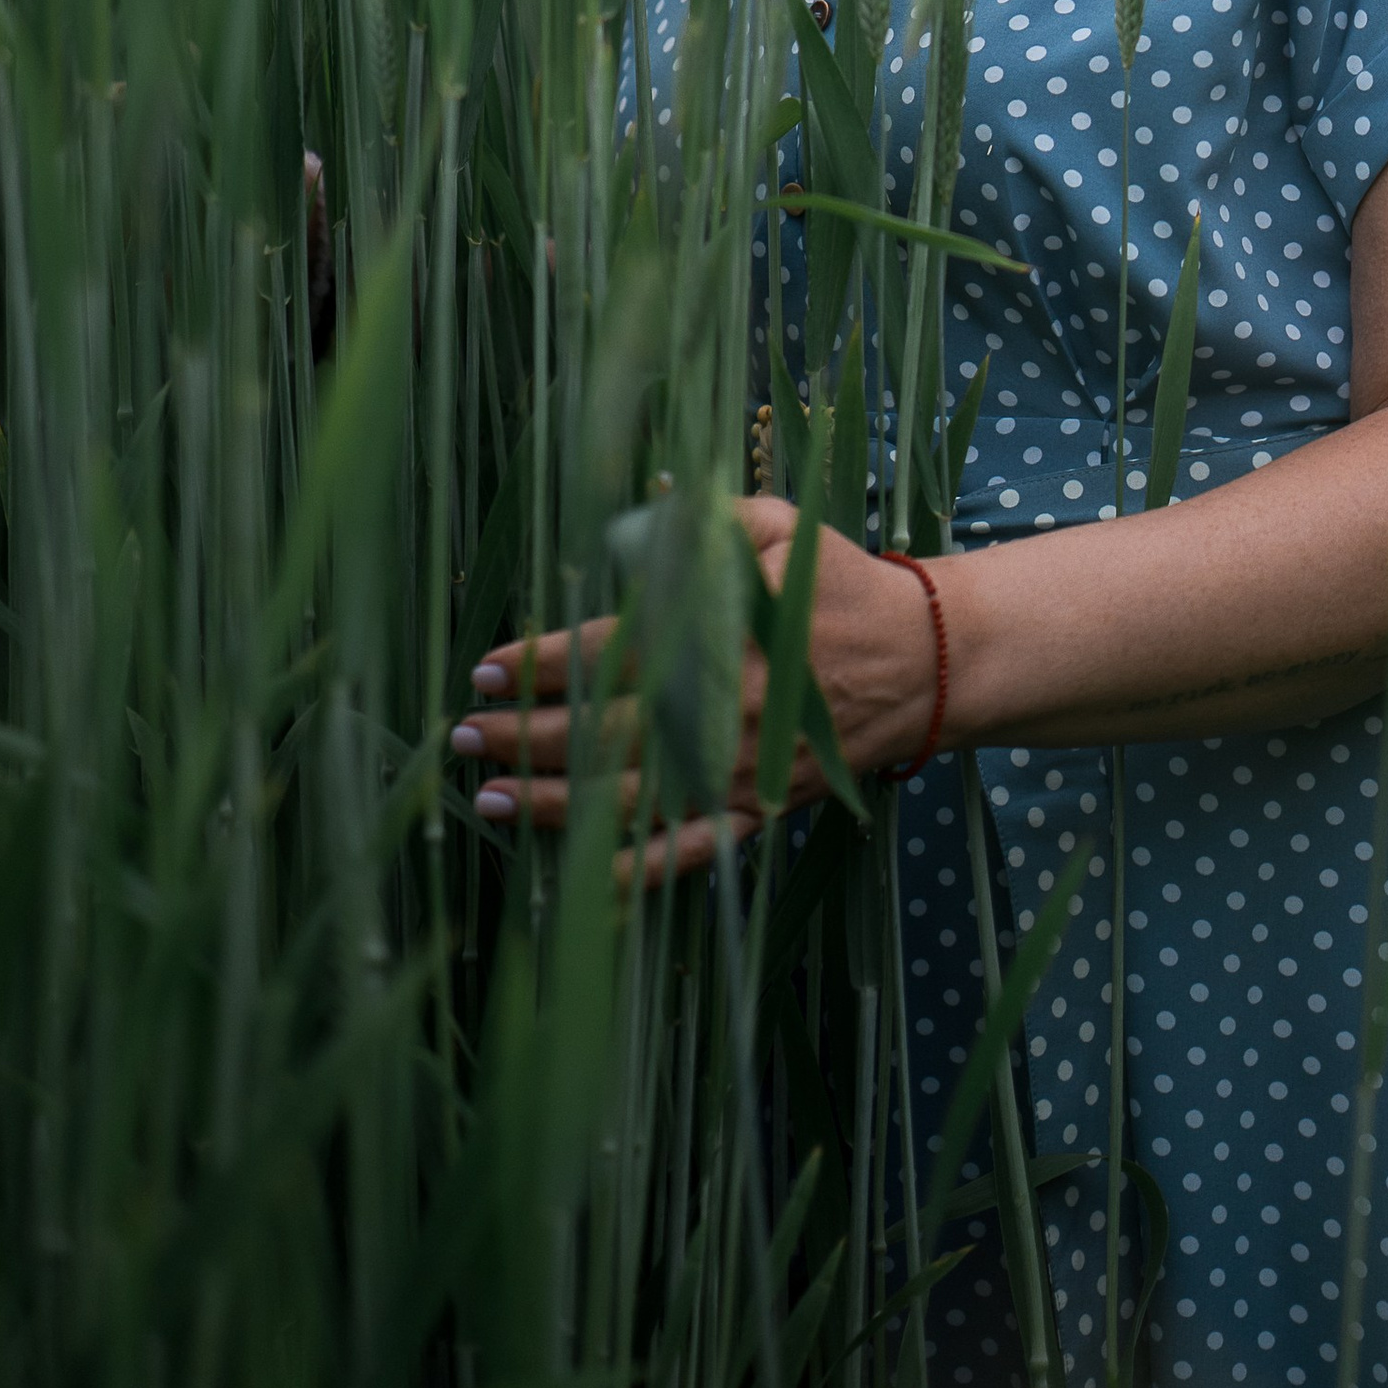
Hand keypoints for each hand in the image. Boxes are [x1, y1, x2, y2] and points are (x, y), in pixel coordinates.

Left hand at [452, 497, 946, 883]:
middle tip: (464, 735)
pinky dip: (635, 874)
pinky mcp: (760, 808)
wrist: (923, 661)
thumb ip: (705, 521)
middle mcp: (725, 712)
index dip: (545, 662)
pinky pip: (691, 852)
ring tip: (488, 800)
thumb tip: (635, 506)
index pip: (614, 653)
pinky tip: (578, 882)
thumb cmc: (840, 584)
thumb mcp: (781, 528)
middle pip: (606, 734)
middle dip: (526, 737)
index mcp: (724, 637)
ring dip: (554, 805)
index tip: (487, 665)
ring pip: (633, 801)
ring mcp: (741, 770)